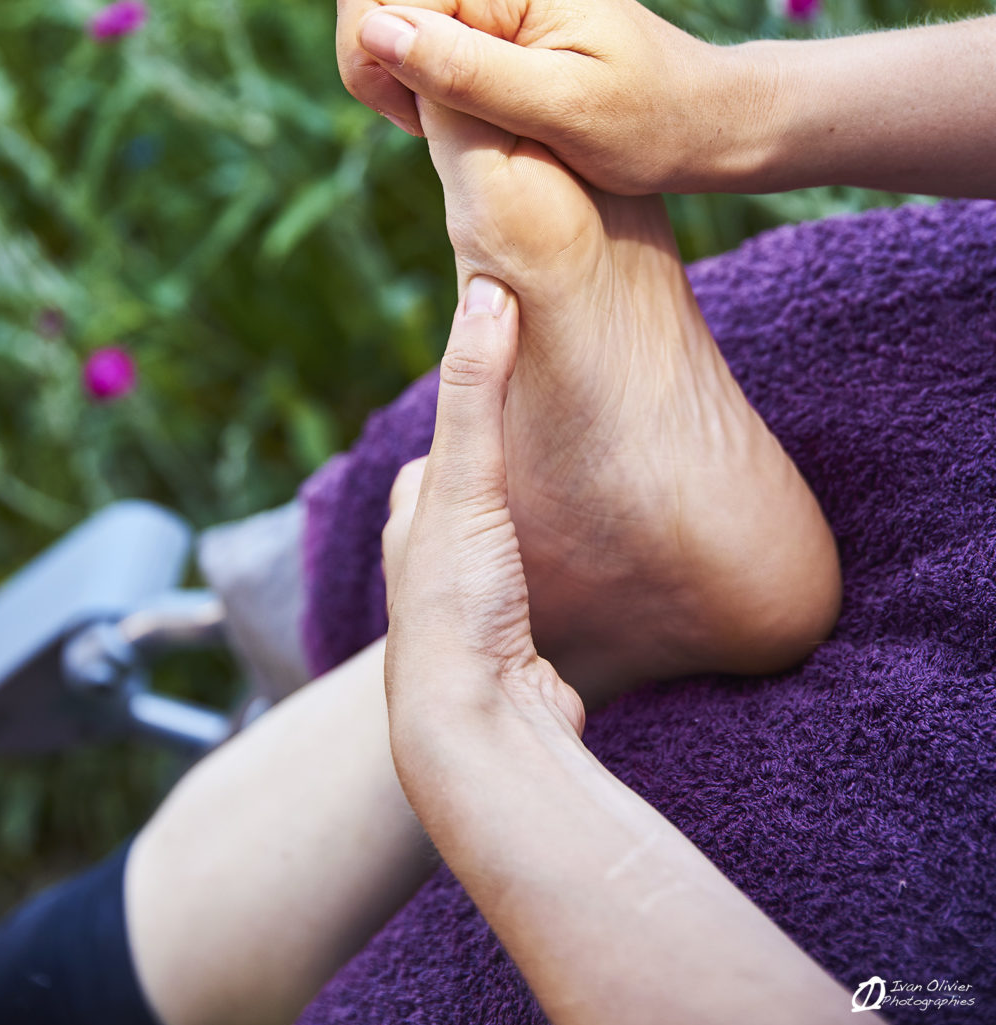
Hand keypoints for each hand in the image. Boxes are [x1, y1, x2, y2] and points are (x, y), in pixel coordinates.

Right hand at [337, 0, 771, 194]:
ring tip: (477, 120)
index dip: (375, 68)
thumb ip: (467, 72)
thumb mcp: (561, 112)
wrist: (708, 114)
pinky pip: (424, 26)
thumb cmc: (650, 124)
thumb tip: (378, 32)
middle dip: (386, 71)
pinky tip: (484, 105)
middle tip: (447, 129)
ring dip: (410, 77)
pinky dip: (431, 75)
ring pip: (392, 13)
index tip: (430, 124)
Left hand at [383, 273, 584, 751]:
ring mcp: (479, 612)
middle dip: (527, 469)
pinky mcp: (521, 650)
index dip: (488, 403)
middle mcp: (436, 563)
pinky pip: (551, 590)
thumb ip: (478, 389)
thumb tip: (490, 288)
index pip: (452, 441)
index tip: (531, 369)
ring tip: (604, 496)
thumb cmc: (460, 606)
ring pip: (520, 545)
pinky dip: (574, 571)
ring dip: (556, 526)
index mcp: (415, 517)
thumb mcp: (467, 482)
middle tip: (583, 432)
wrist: (478, 736)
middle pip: (488, 494)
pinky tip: (608, 570)